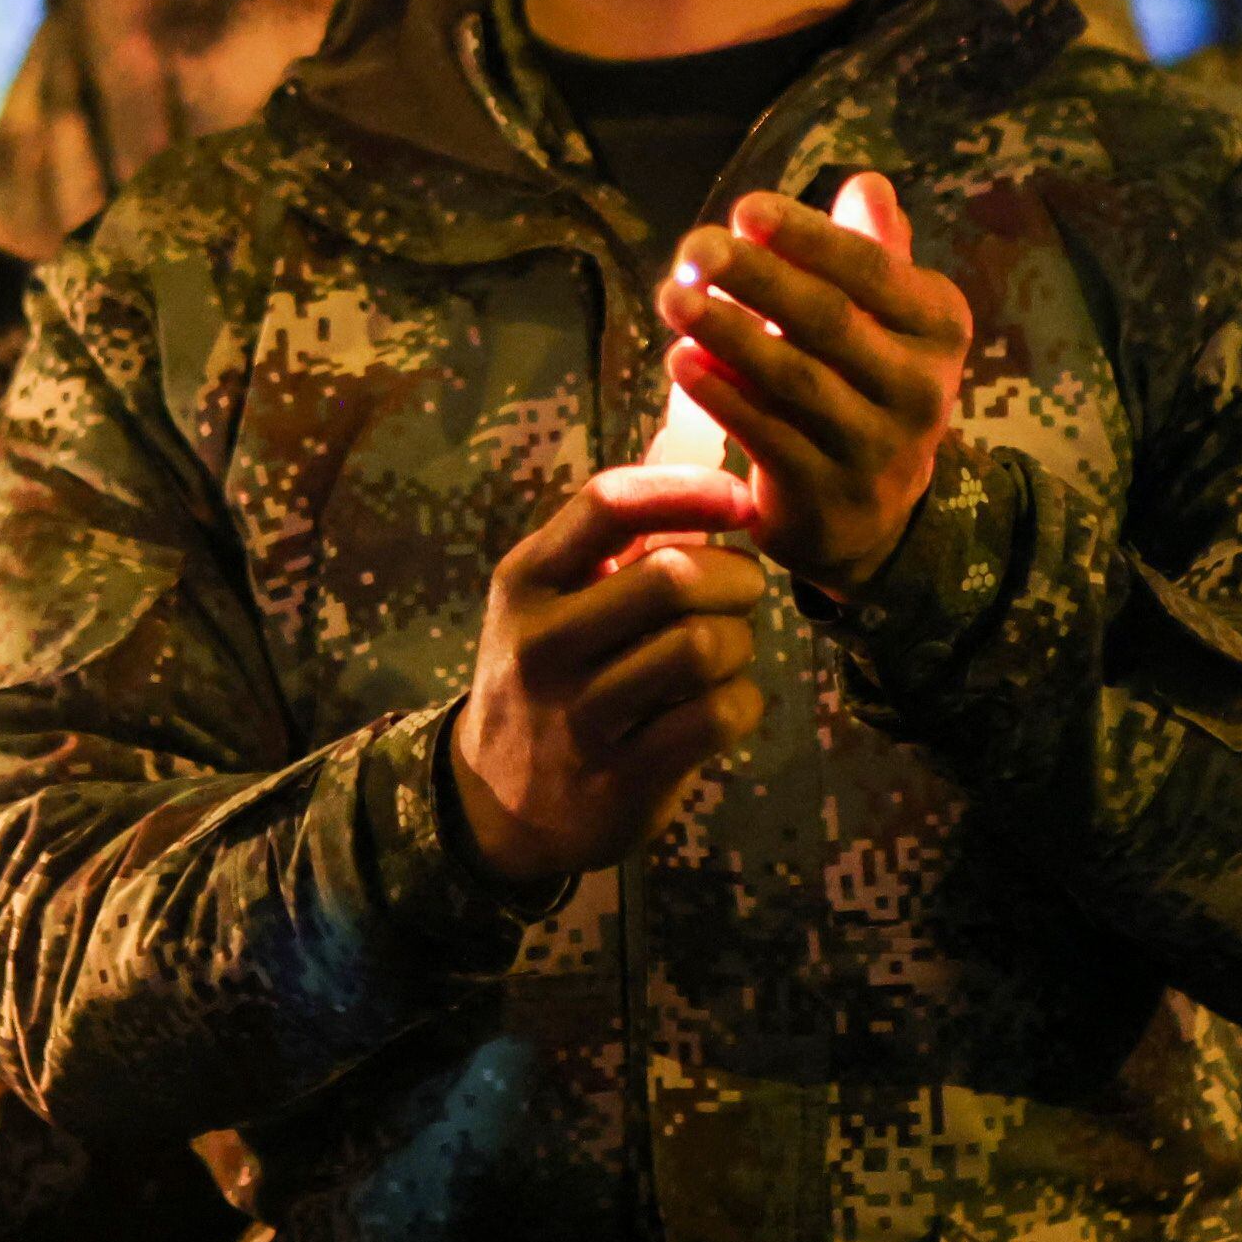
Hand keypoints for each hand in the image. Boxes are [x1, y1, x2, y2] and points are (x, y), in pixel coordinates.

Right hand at [451, 465, 773, 887]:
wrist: (499, 805)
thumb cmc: (548, 675)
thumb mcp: (552, 597)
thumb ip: (616, 530)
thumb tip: (696, 436)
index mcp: (526, 581)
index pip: (610, 503)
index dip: (691, 491)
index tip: (738, 503)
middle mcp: (544, 644)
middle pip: (676, 577)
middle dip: (736, 578)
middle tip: (740, 591)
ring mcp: (580, 715)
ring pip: (706, 647)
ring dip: (741, 643)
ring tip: (726, 649)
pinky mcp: (623, 776)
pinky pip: (719, 715)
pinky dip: (741, 703)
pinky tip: (723, 704)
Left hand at [655, 173, 971, 588]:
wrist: (871, 508)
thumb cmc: (863, 382)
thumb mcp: (882, 317)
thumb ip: (872, 250)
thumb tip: (868, 185)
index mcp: (939, 327)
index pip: (871, 269)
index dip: (806, 237)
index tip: (744, 210)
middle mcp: (921, 388)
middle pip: (829, 320)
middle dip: (757, 279)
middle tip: (694, 248)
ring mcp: (878, 448)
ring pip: (795, 379)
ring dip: (728, 333)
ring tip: (673, 297)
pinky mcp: (829, 496)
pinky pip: (767, 436)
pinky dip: (722, 396)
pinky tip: (681, 361)